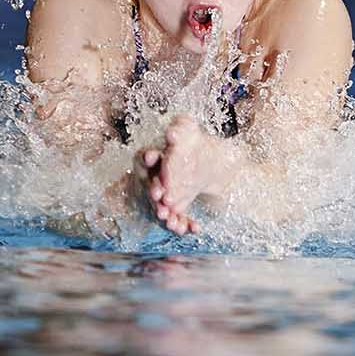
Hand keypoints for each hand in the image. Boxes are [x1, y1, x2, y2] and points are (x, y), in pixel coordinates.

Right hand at [135, 116, 229, 235]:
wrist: (206, 161)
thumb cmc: (191, 141)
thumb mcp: (188, 129)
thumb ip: (180, 127)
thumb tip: (172, 130)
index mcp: (156, 156)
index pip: (148, 157)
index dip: (149, 159)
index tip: (151, 160)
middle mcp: (156, 177)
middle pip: (152, 185)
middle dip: (155, 192)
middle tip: (161, 199)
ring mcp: (165, 194)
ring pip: (163, 206)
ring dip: (167, 214)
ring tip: (173, 221)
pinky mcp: (176, 206)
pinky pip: (179, 217)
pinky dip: (186, 224)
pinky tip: (195, 228)